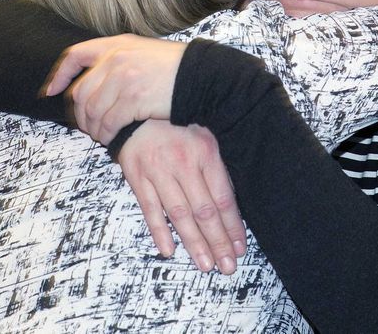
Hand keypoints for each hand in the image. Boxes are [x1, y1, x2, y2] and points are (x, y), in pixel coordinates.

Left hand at [44, 34, 186, 143]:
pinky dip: (107, 135)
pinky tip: (113, 139)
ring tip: (103, 136)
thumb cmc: (176, 69)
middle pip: (81, 91)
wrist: (201, 76)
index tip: (51, 91)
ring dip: (94, 129)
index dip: (60, 75)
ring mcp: (124, 77)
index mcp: (117, 44)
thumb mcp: (144, 52)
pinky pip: (108, 123)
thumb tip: (96, 81)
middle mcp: (116, 58)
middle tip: (87, 128)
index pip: (76, 55)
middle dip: (79, 114)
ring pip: (92, 111)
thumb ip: (120, 60)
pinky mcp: (133, 98)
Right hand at [118, 120, 246, 274]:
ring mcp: (158, 171)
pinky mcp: (137, 177)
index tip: (240, 247)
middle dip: (217, 242)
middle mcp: (183, 164)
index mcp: (205, 153)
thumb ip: (216, 166)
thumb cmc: (177, 123)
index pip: (223, 197)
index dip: (232, 225)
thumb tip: (230, 203)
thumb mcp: (205, 135)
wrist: (138, 110)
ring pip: (179, 214)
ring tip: (206, 264)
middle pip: (203, 210)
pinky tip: (169, 250)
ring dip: (193, 242)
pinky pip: (150, 209)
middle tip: (227, 266)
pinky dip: (159, 231)